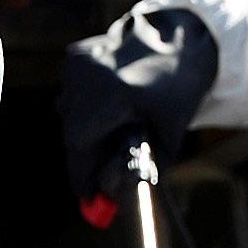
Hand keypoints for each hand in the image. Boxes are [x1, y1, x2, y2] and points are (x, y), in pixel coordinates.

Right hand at [59, 0, 221, 208]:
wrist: (180, 43)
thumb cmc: (177, 95)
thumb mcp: (167, 138)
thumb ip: (138, 171)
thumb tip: (106, 204)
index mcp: (117, 93)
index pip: (79, 142)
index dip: (81, 172)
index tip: (86, 194)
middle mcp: (92, 74)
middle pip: (71, 130)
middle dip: (83, 156)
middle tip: (97, 172)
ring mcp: (81, 62)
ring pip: (67, 113)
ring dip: (83, 128)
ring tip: (114, 126)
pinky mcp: (76, 56)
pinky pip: (70, 94)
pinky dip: (83, 104)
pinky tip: (109, 99)